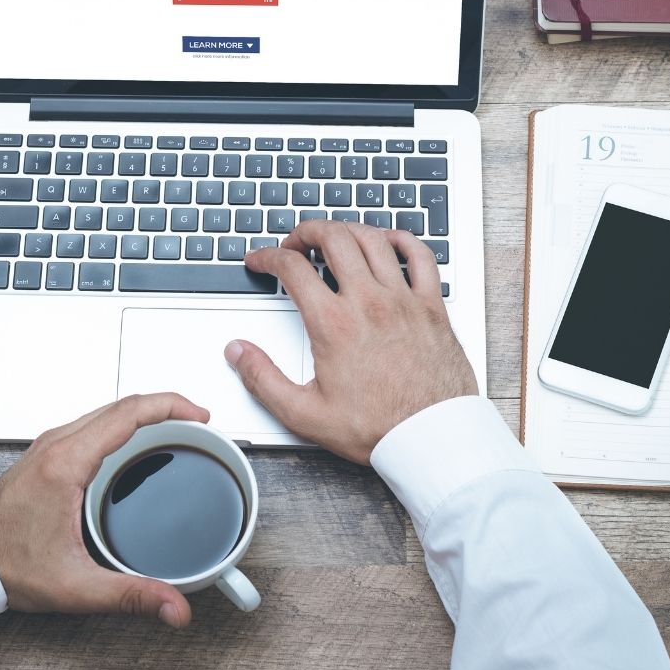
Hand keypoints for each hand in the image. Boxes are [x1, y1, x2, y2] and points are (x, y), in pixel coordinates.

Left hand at [0, 393, 210, 626]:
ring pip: (107, 410)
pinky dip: (123, 423)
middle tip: (198, 422)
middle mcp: (57, 445)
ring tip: (175, 430)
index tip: (199, 414)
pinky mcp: (47, 453)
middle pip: (122, 404)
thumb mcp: (76, 586)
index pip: (128, 413)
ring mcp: (50, 445)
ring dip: (144, 413)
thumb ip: (131, 595)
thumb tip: (173, 604)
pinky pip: (93, 423)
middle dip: (166, 406)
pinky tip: (135, 444)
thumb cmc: (6, 563)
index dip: (171, 405)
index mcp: (66, 463)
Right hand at [225, 220, 477, 463]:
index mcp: (333, 324)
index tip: (261, 260)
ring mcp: (403, 300)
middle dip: (306, 231)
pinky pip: (421, 256)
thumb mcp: (304, 414)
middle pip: (333, 238)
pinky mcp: (431, 306)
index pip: (291, 267)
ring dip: (347, 230)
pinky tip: (389, 241)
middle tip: (295, 242)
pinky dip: (402, 239)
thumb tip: (238, 352)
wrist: (431, 439)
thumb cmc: (377, 428)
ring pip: (373, 239)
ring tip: (334, 238)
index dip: (267, 256)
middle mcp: (368, 302)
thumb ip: (263, 380)